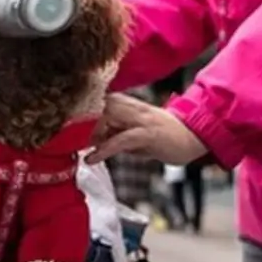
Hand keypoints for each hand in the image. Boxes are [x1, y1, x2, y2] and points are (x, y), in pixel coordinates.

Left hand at [86, 93, 207, 165]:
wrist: (193, 137)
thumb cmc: (164, 136)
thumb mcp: (134, 134)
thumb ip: (115, 135)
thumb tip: (94, 143)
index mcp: (128, 105)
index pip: (97, 103)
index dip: (80, 115)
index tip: (68, 131)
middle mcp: (132, 107)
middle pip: (97, 106)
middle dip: (81, 123)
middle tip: (74, 141)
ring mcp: (140, 119)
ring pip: (106, 117)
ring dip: (90, 134)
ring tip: (81, 149)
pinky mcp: (148, 133)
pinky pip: (120, 139)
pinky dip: (104, 149)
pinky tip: (93, 158)